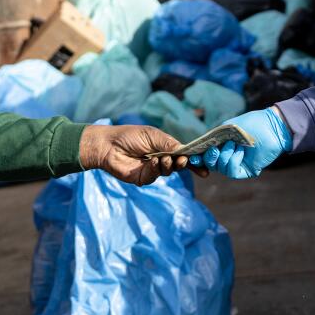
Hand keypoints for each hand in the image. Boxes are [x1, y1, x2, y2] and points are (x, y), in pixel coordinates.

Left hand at [78, 125, 206, 185]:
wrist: (109, 145)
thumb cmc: (130, 136)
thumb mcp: (153, 135)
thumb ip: (170, 143)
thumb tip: (186, 152)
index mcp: (165, 147)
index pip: (183, 154)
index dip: (194, 161)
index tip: (205, 168)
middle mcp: (161, 158)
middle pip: (179, 165)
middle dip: (184, 164)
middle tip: (183, 161)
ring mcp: (152, 169)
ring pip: (169, 171)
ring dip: (169, 165)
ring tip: (164, 159)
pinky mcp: (143, 178)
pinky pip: (155, 176)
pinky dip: (156, 169)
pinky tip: (151, 162)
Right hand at [189, 107, 291, 178]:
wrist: (271, 127)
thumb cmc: (251, 124)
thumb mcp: (227, 128)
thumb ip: (214, 138)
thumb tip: (202, 149)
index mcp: (222, 145)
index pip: (206, 154)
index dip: (198, 157)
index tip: (192, 156)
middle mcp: (228, 156)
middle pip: (211, 164)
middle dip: (210, 158)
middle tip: (215, 149)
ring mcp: (237, 164)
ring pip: (221, 168)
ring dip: (225, 156)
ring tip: (234, 144)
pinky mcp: (247, 170)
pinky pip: (232, 171)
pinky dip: (233, 160)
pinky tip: (240, 151)